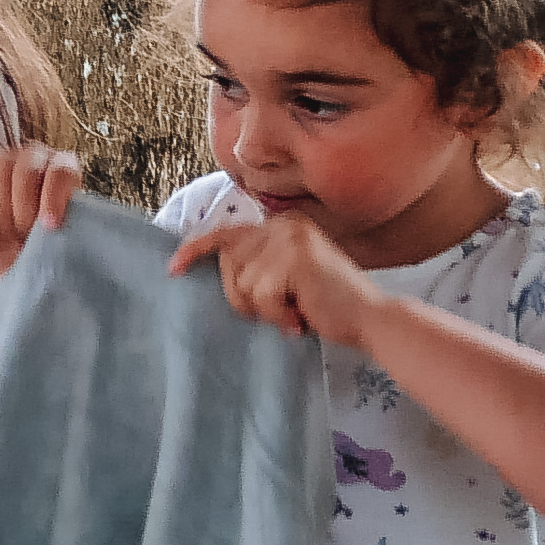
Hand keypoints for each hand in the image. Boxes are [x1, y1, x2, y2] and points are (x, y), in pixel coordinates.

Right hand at [0, 144, 81, 309]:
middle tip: (22, 235)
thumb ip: (61, 230)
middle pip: (26, 171)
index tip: (49, 225)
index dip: (53, 198)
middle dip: (23, 208)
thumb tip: (53, 232)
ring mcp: (3, 162)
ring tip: (6, 237)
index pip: (59, 173)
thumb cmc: (45, 242)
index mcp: (63, 169)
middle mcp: (34, 158)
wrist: (18, 250)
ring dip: (1, 210)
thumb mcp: (61, 237)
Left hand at [172, 212, 387, 348]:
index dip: (196, 250)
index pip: (226, 233)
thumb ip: (257, 265)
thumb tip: (208, 268)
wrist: (371, 319)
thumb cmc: (326, 304)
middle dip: (243, 297)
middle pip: (229, 265)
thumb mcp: (287, 277)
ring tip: (295, 311)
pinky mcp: (295, 260)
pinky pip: (260, 297)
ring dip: (264, 310)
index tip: (173, 269)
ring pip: (243, 284)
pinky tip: (300, 317)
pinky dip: (276, 316)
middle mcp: (284, 225)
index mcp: (282, 225)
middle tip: (278, 310)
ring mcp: (290, 240)